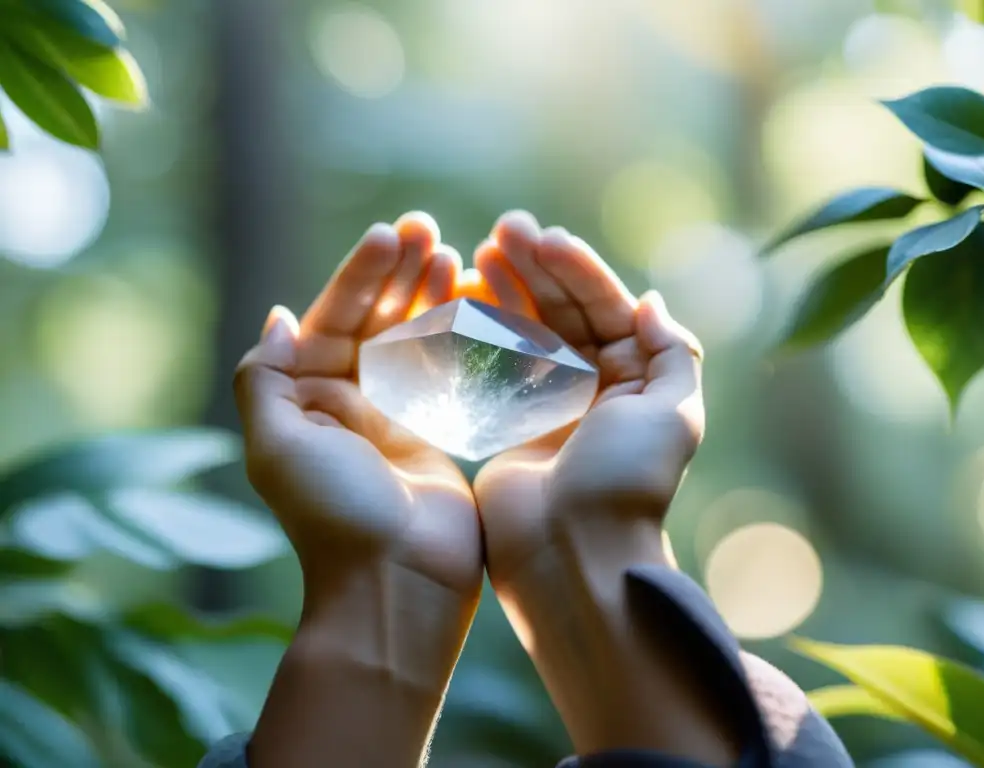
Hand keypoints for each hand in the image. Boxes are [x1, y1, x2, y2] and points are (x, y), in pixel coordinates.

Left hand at [234, 213, 481, 602]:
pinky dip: (460, 339)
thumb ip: (265, 379)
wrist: (397, 583)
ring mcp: (394, 419)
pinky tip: (477, 305)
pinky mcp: (436, 436)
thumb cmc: (333, 515)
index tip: (391, 236)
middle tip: (428, 231)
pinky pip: (446, 374)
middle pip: (375, 323)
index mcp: (306, 401)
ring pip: (413, 342)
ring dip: (431, 298)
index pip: (332, 320)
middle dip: (399, 276)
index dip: (360, 277)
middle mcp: (347, 405)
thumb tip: (278, 316)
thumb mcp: (276, 446)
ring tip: (455, 256)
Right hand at [471, 212, 734, 762]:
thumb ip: (672, 354)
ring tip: (481, 254)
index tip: (543, 239)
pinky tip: (465, 300)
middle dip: (537, 270)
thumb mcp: (674, 414)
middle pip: (565, 313)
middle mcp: (597, 390)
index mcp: (637, 382)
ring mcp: (551, 408)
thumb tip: (651, 303)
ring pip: (528, 334)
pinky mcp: (512, 428)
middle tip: (504, 231)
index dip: (577, 270)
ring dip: (508, 292)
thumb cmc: (627, 483)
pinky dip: (483, 334)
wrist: (573, 554)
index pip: (607, 308)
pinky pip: (497, 368)